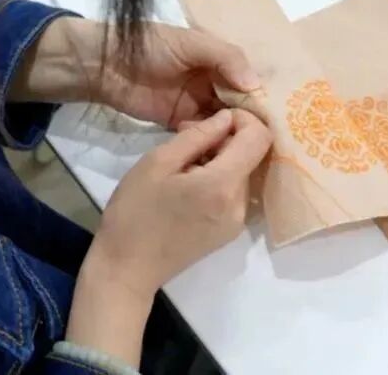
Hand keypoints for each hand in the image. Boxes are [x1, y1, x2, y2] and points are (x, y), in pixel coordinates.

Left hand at [12, 18, 261, 127]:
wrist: (104, 65)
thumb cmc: (148, 45)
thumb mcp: (190, 42)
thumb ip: (224, 57)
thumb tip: (256, 84)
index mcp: (218, 58)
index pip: (249, 78)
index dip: (263, 94)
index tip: (283, 114)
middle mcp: (213, 82)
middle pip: (240, 103)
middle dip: (254, 119)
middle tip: (274, 140)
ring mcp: (197, 104)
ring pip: (225, 122)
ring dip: (237, 134)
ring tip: (257, 152)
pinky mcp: (181, 124)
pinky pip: (204, 136)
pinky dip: (215, 144)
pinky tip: (229, 155)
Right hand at [91, 108, 269, 294]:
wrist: (127, 269)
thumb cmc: (134, 212)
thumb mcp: (157, 163)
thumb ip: (197, 136)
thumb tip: (227, 118)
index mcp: (223, 185)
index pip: (260, 138)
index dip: (244, 119)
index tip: (216, 118)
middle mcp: (240, 205)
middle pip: (250, 156)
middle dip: (225, 140)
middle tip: (186, 139)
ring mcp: (237, 222)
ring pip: (242, 174)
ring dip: (220, 160)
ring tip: (181, 165)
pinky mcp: (229, 233)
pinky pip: (234, 194)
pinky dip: (218, 180)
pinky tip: (188, 185)